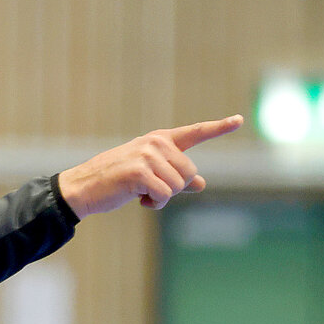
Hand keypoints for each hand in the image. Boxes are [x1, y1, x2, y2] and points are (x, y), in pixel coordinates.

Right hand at [57, 116, 243, 216]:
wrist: (83, 188)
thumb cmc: (115, 181)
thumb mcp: (149, 176)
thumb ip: (176, 177)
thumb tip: (202, 184)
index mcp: (159, 140)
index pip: (195, 133)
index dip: (219, 127)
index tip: (240, 120)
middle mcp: (155, 143)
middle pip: (190, 173)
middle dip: (174, 189)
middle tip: (150, 190)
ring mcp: (147, 155)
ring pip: (178, 186)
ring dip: (163, 198)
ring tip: (141, 194)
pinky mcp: (139, 171)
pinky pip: (165, 194)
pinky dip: (154, 203)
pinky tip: (138, 199)